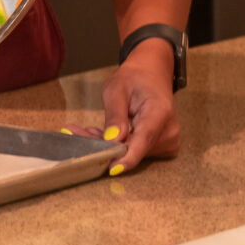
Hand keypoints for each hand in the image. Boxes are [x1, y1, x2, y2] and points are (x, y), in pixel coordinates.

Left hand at [101, 44, 180, 170]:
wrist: (152, 75)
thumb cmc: (134, 79)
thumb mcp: (116, 89)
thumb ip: (115, 115)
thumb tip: (113, 140)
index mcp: (160, 112)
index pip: (144, 140)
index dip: (128, 157)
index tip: (112, 168)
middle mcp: (168, 131)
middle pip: (133, 148)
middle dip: (104, 145)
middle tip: (76, 132)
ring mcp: (168, 142)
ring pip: (131, 152)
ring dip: (108, 145)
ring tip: (89, 130)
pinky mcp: (162, 147)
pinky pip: (135, 151)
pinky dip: (117, 145)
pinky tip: (103, 134)